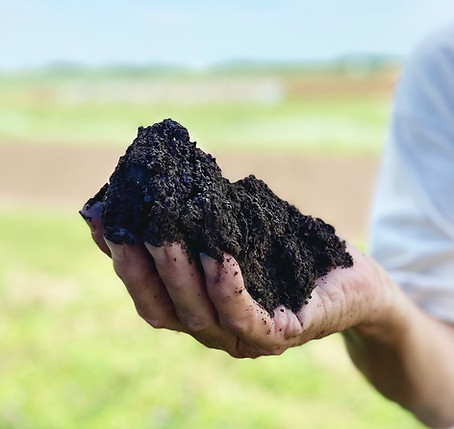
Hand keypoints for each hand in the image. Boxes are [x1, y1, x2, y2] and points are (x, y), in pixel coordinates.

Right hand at [81, 201, 389, 357]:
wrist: (355, 279)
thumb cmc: (290, 250)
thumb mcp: (237, 228)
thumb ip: (198, 221)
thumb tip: (153, 188)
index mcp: (198, 307)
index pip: (147, 291)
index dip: (119, 257)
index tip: (100, 217)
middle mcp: (214, 329)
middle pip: (163, 309)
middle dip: (141, 268)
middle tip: (128, 225)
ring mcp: (247, 338)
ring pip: (198, 316)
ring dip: (178, 275)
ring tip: (168, 236)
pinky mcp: (284, 334)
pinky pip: (246, 319)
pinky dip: (226, 289)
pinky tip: (219, 256)